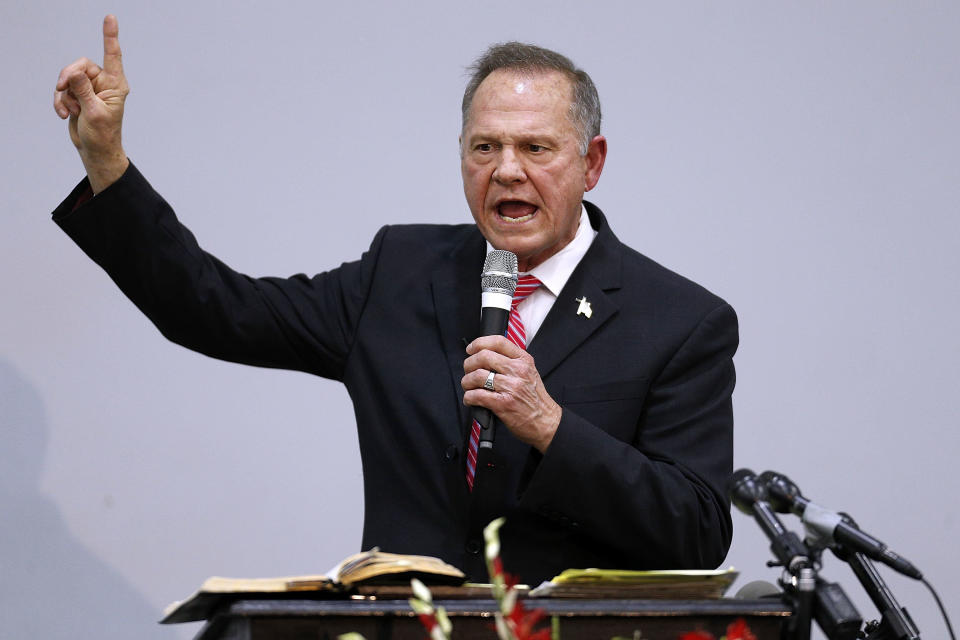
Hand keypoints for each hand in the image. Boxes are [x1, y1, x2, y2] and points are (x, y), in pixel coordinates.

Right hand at [54, 15, 129, 192]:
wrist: (95, 150)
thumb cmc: (102, 134)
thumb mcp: (93, 112)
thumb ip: (83, 90)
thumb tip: (75, 72)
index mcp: (115, 85)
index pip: (113, 56)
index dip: (110, 36)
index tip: (110, 17)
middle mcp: (104, 83)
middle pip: (80, 65)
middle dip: (68, 77)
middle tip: (61, 88)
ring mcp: (90, 89)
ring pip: (68, 78)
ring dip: (64, 94)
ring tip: (70, 110)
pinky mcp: (79, 96)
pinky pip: (63, 90)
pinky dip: (60, 101)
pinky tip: (64, 114)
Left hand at [462, 335, 560, 452]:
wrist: (546, 422)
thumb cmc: (536, 399)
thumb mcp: (530, 373)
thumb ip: (512, 362)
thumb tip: (486, 356)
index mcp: (524, 360)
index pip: (498, 341)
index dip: (479, 343)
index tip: (471, 349)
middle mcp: (518, 371)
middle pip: (483, 356)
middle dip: (469, 364)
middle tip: (468, 371)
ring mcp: (511, 387)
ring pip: (477, 376)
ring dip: (467, 382)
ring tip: (468, 387)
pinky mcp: (503, 404)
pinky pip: (477, 395)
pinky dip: (468, 397)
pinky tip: (470, 399)